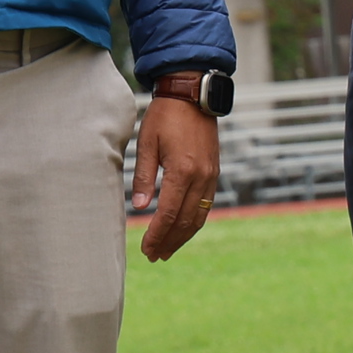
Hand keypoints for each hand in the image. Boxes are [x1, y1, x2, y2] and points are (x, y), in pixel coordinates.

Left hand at [130, 92, 220, 262]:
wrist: (193, 95)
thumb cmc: (164, 116)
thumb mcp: (147, 143)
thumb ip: (143, 177)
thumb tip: (138, 208)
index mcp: (182, 170)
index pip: (168, 213)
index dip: (156, 234)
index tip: (145, 249)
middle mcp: (201, 177)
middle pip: (185, 220)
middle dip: (169, 241)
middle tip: (154, 256)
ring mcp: (211, 175)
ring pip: (199, 216)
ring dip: (183, 236)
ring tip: (167, 250)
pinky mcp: (214, 172)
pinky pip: (206, 204)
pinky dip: (194, 221)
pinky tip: (182, 229)